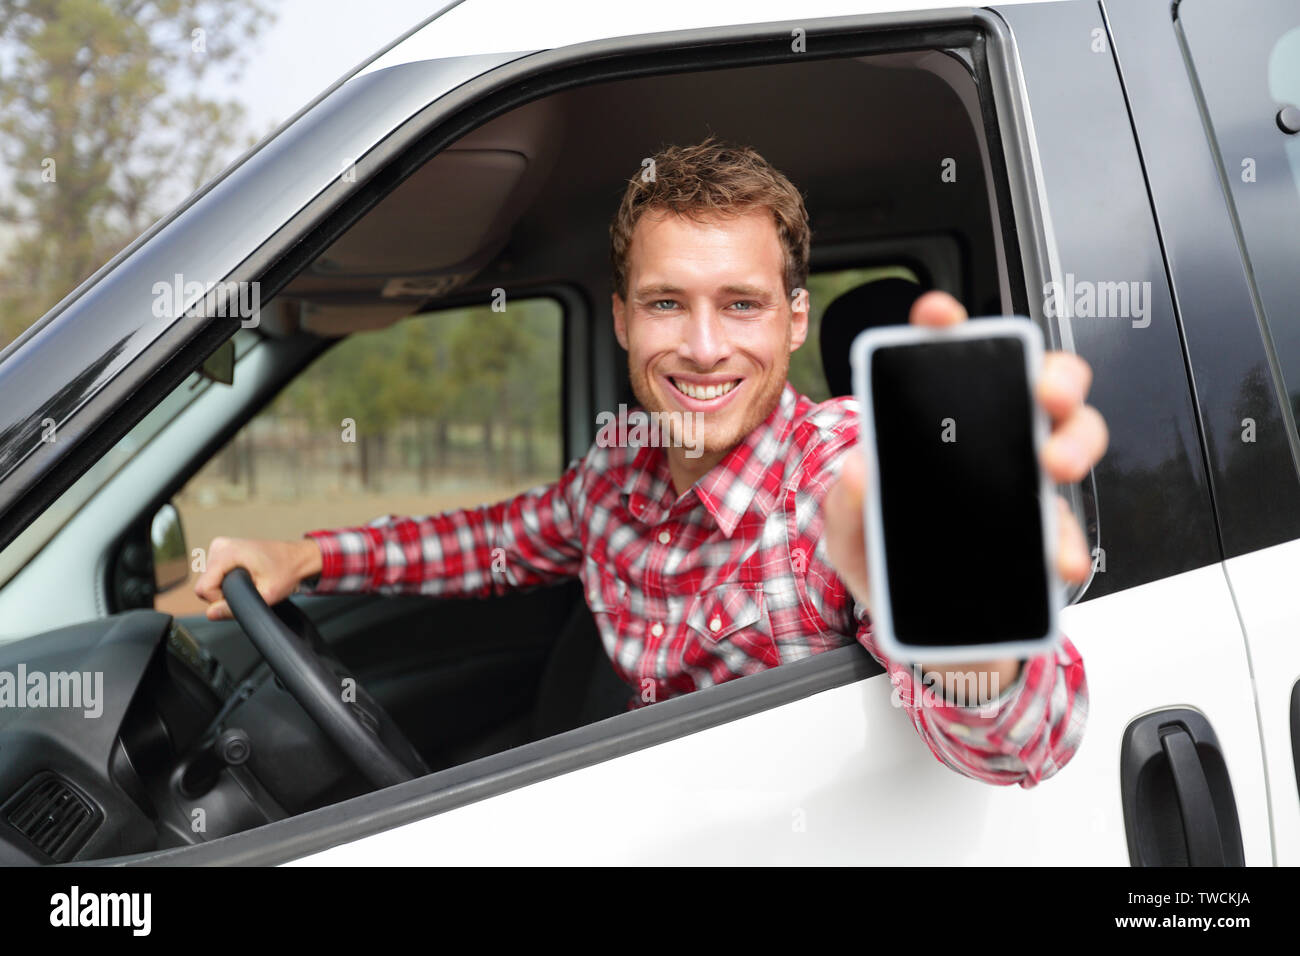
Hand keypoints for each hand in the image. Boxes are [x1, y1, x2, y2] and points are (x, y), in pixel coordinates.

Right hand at [193, 536, 322, 621]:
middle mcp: (220, 546)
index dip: (219, 600)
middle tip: (249, 588)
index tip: (241, 597)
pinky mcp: (222, 549)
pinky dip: (226, 580)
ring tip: (249, 581)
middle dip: (223, 593)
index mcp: (227, 552)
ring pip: (208, 580)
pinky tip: (244, 576)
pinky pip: (214, 573)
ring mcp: (220, 546)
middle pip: (205, 584)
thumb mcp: (266, 595)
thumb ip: (235, 607)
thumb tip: (210, 613)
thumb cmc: (286, 572)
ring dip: (225, 587)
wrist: (298, 558)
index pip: (202, 588)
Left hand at [823, 291, 1107, 676]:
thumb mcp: (853, 541)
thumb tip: (859, 469)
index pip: (944, 365)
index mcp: (935, 432)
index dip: (945, 329)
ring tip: (1052, 465)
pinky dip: (1068, 540)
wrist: (933, 641)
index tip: (938, 314)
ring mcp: (1025, 487)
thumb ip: (846, 507)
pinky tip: (1055, 559)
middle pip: (1034, 384)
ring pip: (1073, 437)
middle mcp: (988, 447)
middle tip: (1040, 392)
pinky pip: (1070, 524)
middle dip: (1049, 373)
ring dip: (1074, 440)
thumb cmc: (894, 571)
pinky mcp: (1048, 534)